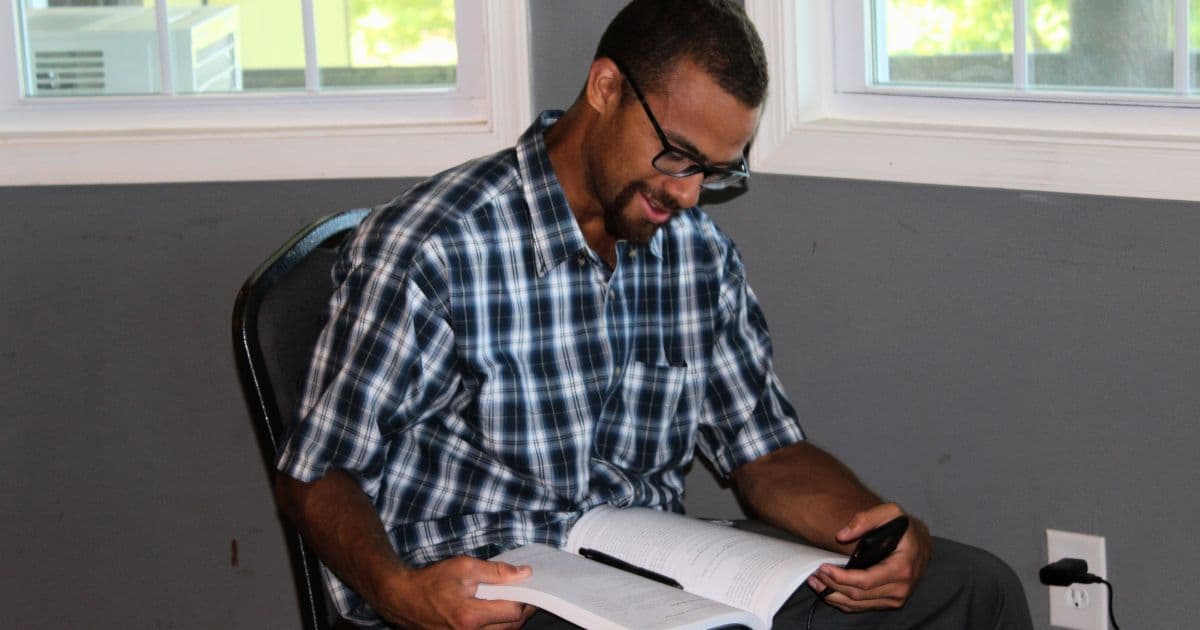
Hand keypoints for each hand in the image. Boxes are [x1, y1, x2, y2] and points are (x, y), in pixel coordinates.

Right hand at [372, 556, 535, 628]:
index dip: (526, 598)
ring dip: (512, 618)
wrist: (404, 599)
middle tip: (527, 592)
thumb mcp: (464, 567)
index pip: (513, 612)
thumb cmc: (431, 582)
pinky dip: (499, 624)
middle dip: (523, 610)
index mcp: (470, 616)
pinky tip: (498, 611)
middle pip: (511, 627)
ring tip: (514, 600)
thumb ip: (496, 571)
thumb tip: (523, 573)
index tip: (530, 585)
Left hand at [806, 503, 931, 612]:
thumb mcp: (890, 513)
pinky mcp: (891, 602)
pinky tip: (828, 591)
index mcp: (901, 568)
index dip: (841, 577)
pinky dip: (843, 601)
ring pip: (858, 604)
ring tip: (816, 582)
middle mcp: (901, 587)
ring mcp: (897, 597)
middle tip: (815, 574)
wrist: (921, 543)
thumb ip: (865, 519)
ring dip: (834, 595)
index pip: (865, 580)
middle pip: (858, 594)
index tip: (823, 568)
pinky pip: (863, 606)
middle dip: (832, 585)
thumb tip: (841, 535)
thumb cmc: (905, 528)